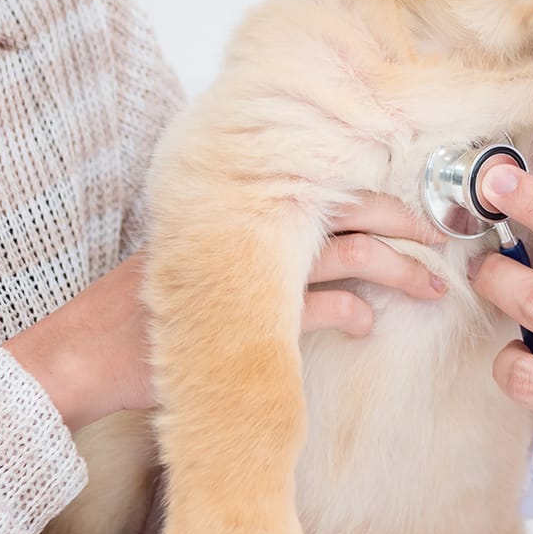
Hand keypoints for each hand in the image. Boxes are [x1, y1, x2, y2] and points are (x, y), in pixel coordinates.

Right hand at [4, 197, 444, 429]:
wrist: (90, 344)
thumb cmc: (150, 304)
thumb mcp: (211, 264)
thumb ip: (262, 250)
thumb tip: (318, 256)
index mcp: (247, 210)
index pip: (328, 189)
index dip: (378, 198)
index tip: (419, 213)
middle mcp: (254, 229)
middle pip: (347, 212)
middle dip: (402, 225)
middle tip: (442, 242)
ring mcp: (253, 270)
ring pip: (343, 256)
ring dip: (392, 270)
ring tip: (429, 287)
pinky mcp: (248, 317)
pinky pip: (314, 308)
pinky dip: (347, 313)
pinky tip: (365, 323)